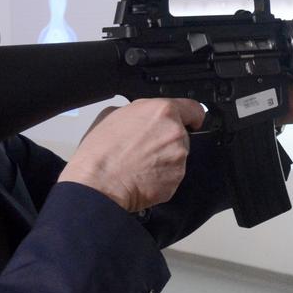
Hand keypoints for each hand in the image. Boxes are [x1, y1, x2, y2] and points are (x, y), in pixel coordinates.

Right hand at [58, 98, 205, 211]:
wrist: (98, 183)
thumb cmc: (101, 151)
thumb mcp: (112, 114)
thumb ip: (137, 111)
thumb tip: (141, 116)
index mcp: (162, 112)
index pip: (194, 109)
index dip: (192, 116)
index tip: (192, 122)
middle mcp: (175, 133)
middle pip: (182, 135)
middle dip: (167, 141)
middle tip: (145, 148)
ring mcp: (178, 158)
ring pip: (176, 156)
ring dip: (164, 160)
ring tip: (139, 164)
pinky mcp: (176, 179)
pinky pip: (172, 175)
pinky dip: (161, 177)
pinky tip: (141, 176)